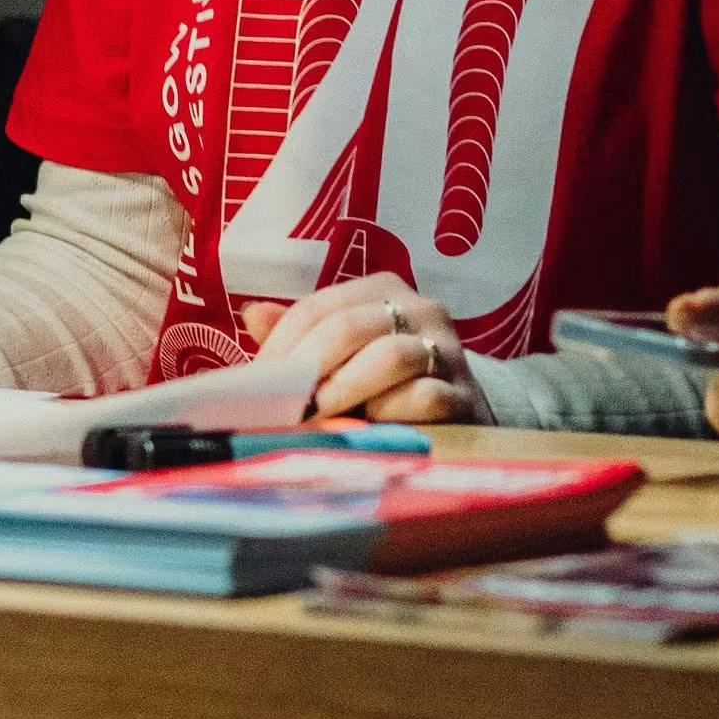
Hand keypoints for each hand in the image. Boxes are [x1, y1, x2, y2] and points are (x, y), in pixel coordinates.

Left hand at [239, 278, 484, 424]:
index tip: (257, 383)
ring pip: (387, 358)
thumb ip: (302, 337)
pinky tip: (371, 428)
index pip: (319, 307)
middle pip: (348, 327)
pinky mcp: (465, 395)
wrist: (459, 419)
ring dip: (342, 391)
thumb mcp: (343, 358)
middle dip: (307, 369)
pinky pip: (423, 397)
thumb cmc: (386, 386)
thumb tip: (253, 314)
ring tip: (316, 417)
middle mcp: (421, 309)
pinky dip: (389, 414)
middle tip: (280, 404)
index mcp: (384, 290)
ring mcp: (448, 351)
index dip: (282, 346)